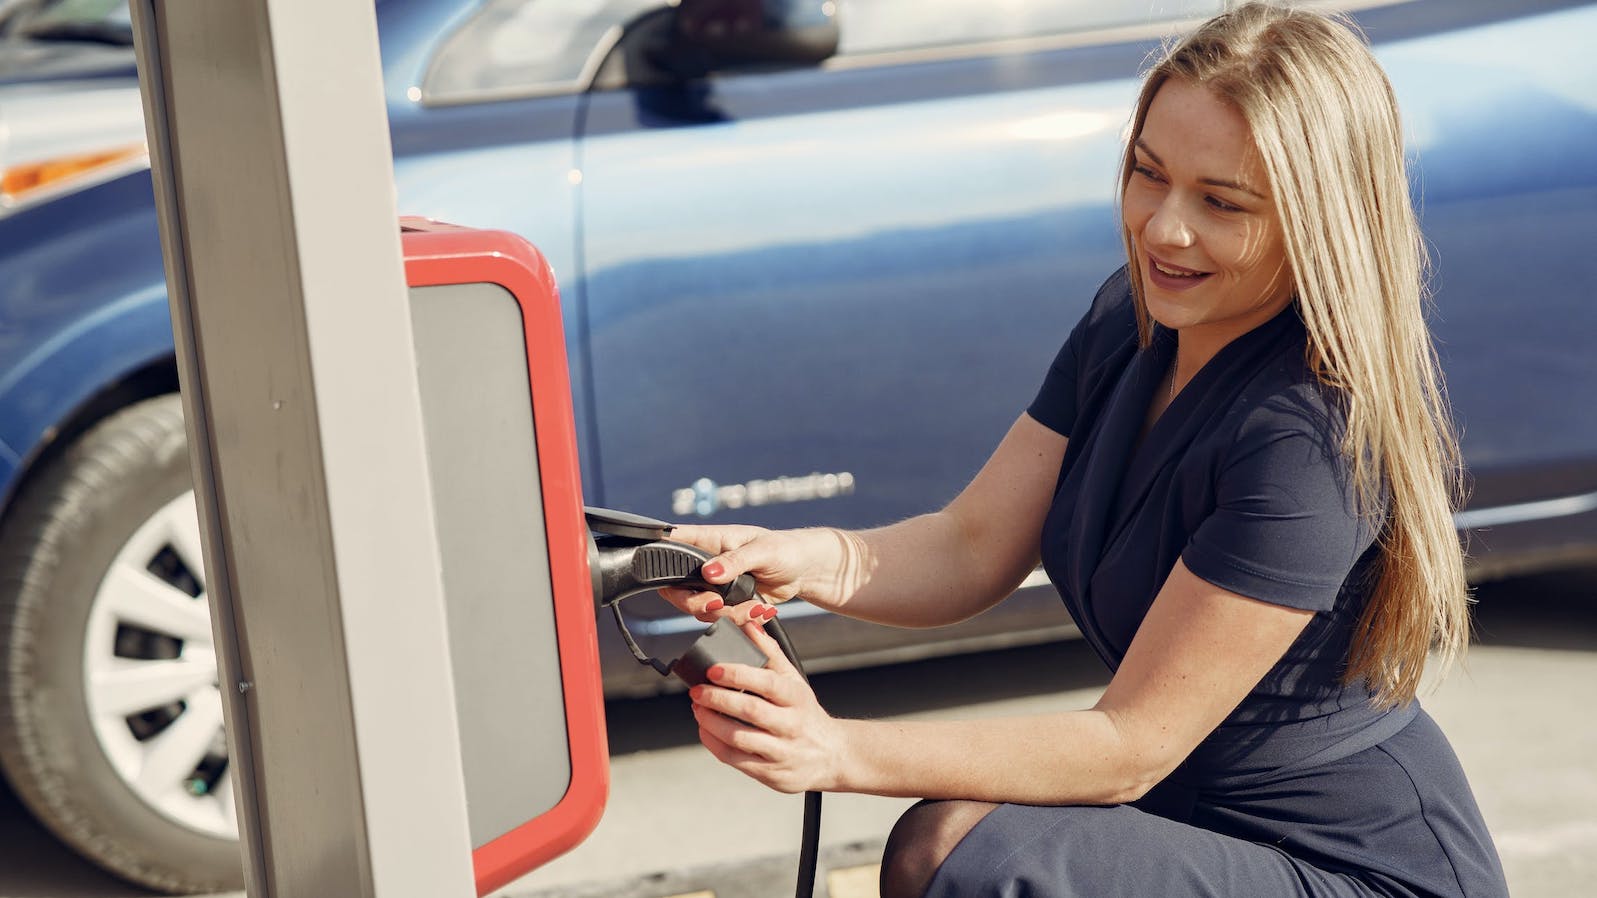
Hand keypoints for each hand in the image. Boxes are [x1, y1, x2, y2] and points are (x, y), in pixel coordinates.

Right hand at [659, 524, 822, 622]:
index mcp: (710, 539)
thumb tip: (709, 572)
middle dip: (694, 602)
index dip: (664, 555)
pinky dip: (739, 620)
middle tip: (718, 604)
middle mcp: (706, 563)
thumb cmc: (785, 549)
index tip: (674, 574)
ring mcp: (714, 585)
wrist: (803, 570)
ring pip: (698, 608)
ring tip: (753, 606)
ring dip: (725, 614)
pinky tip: (759, 610)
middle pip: (676, 587)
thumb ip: (735, 561)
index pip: (675, 541)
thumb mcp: (763, 550)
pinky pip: (720, 619)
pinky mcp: (726, 603)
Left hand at [688, 622, 845, 793]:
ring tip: (698, 708)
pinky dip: (714, 744)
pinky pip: (736, 760)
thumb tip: (750, 626)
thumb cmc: (805, 714)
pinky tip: (705, 729)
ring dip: (711, 723)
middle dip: (718, 699)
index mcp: (797, 698)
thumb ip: (771, 655)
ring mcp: (782, 752)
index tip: (713, 669)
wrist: (831, 755)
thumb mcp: (794, 681)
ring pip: (739, 738)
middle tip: (697, 691)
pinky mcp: (770, 773)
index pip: (767, 684)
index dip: (738, 675)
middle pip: (751, 711)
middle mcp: (791, 726)